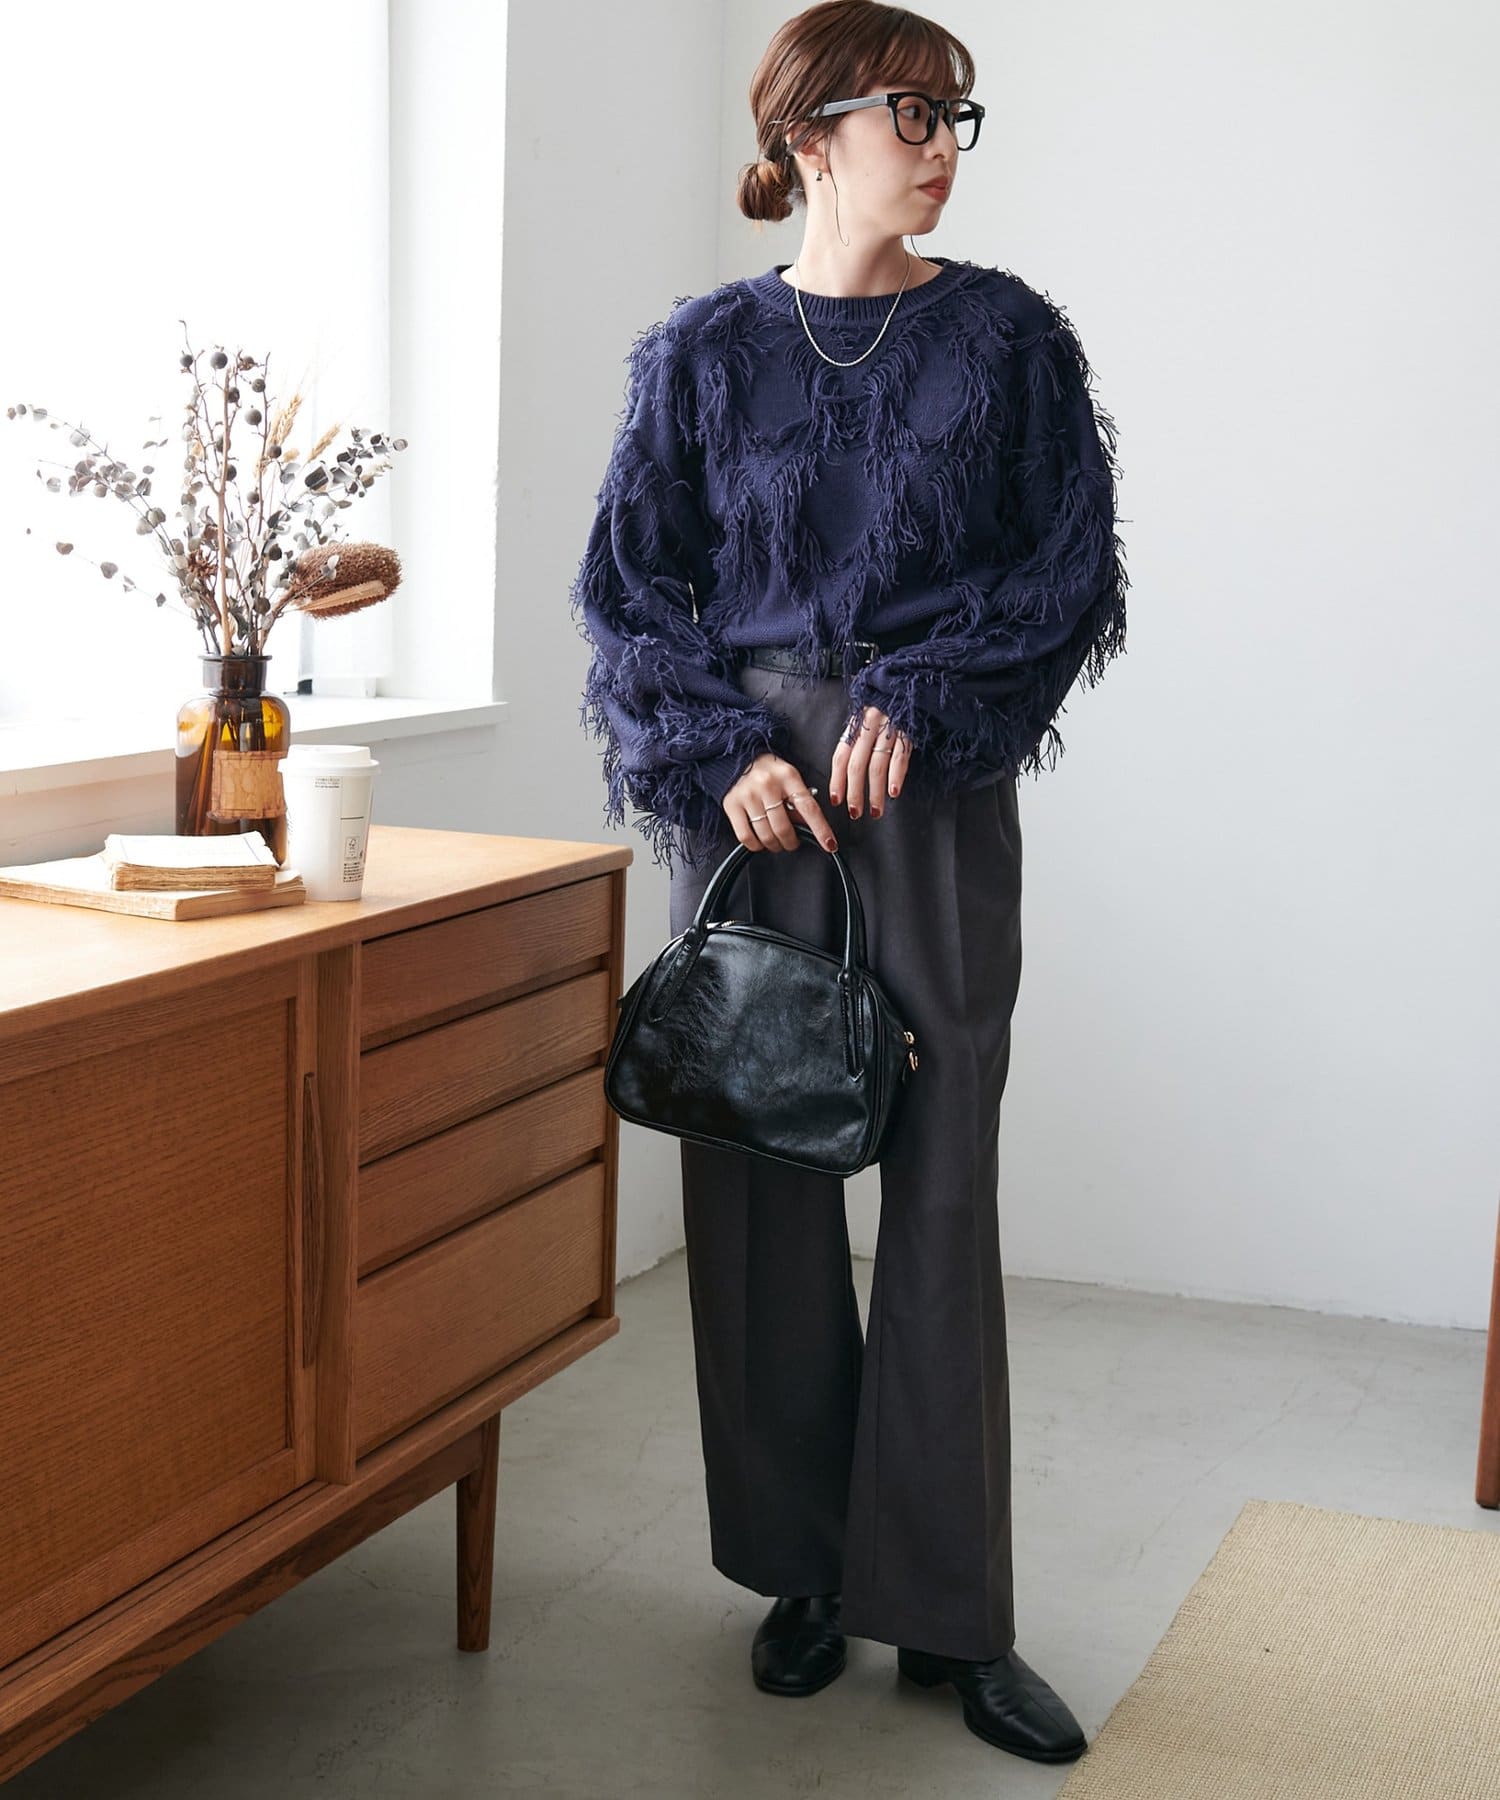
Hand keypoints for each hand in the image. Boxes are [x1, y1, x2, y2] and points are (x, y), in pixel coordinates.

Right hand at [722, 752, 839, 853]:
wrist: (738, 756)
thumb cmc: (768, 771)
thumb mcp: (790, 778)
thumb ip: (800, 801)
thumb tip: (807, 827)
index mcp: (788, 776)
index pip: (808, 807)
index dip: (820, 830)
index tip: (829, 844)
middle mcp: (767, 785)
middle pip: (784, 828)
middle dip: (791, 842)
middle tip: (791, 842)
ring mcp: (748, 795)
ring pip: (766, 835)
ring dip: (774, 845)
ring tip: (775, 841)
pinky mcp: (731, 804)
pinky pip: (746, 837)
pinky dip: (755, 845)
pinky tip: (759, 841)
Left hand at [831, 705, 909, 819]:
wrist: (911, 682)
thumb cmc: (889, 705)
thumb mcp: (868, 719)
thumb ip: (858, 740)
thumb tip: (847, 773)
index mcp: (857, 724)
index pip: (841, 756)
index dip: (837, 780)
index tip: (836, 799)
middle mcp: (870, 726)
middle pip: (857, 765)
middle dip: (854, 793)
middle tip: (855, 812)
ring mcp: (889, 728)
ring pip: (877, 765)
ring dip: (875, 792)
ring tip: (876, 810)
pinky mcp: (908, 731)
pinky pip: (900, 757)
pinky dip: (896, 777)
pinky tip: (893, 792)